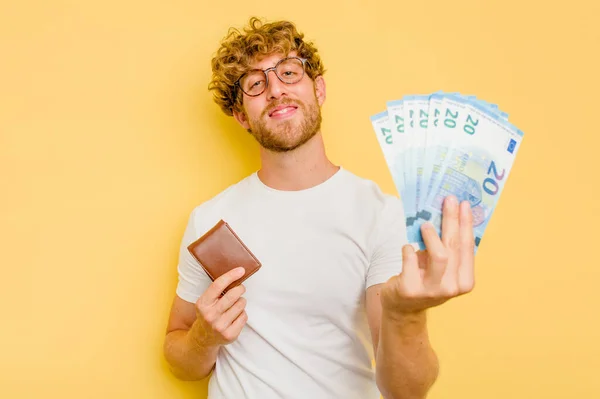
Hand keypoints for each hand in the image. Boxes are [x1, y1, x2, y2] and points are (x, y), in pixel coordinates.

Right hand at [191, 267, 247, 347]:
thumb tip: (236, 274)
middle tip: (240, 288)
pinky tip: (235, 316)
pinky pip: (244, 316)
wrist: (203, 338)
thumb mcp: (206, 301)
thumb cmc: (208, 314)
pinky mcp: (230, 335)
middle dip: (240, 288)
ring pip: (241, 304)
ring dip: (241, 302)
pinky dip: (242, 313)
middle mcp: (210, 315)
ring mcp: (220, 326)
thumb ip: (217, 291)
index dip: (231, 276)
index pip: (218, 285)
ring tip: (234, 306)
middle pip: (233, 295)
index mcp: (202, 304)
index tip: (241, 270)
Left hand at [381, 195, 475, 316]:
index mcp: (465, 281)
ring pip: (439, 255)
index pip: (468, 246)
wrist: (403, 307)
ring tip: (425, 224)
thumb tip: (450, 212)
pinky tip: (408, 248)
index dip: (466, 223)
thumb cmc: (425, 279)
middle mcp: (452, 287)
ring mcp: (431, 290)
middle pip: (454, 246)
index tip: (464, 204)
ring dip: (431, 235)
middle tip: (448, 200)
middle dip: (452, 219)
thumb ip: (448, 247)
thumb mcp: (442, 267)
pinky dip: (408, 249)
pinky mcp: (410, 289)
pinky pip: (411, 259)